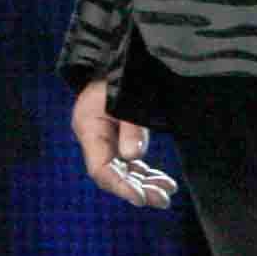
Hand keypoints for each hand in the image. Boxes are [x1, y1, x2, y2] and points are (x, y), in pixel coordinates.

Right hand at [70, 77, 175, 209]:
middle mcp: (93, 136)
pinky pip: (130, 161)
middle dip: (137, 189)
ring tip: (167, 195)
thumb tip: (134, 156)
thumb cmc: (125, 72)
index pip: (100, 168)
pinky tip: (164, 182)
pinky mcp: (117, 136)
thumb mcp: (128, 96)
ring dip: (144, 184)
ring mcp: (105, 137)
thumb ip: (131, 126)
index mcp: (88, 127)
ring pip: (123, 170)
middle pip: (112, 174)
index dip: (120, 186)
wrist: (123, 55)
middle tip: (163, 200)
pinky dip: (145, 172)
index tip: (141, 199)